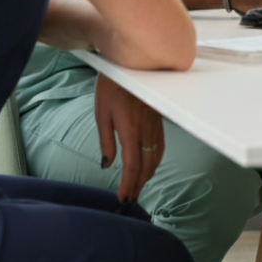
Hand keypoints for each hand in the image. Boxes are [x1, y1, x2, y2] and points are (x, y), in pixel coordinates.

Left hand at [94, 74, 164, 203]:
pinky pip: (160, 145)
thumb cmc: (113, 85)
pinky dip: (156, 160)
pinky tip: (151, 164)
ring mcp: (155, 125)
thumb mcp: (101, 113)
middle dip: (139, 184)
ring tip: (139, 186)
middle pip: (146, 165)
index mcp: (130, 131)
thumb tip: (106, 163)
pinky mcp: (158, 119)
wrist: (134, 63)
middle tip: (131, 199)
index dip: (129, 184)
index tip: (123, 198)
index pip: (132, 166)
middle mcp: (146, 131)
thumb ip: (105, 141)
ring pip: (156, 156)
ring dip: (148, 174)